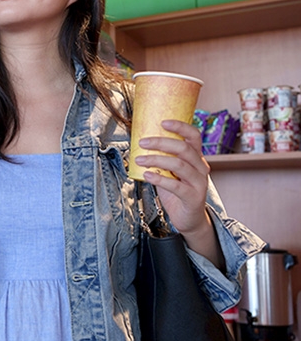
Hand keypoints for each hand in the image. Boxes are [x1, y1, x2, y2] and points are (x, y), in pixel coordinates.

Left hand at [134, 120, 223, 267]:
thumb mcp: (170, 171)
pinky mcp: (193, 197)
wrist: (188, 218)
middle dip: (161, 143)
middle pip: (184, 148)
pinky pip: (175, 185)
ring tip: (139, 159)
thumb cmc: (176, 191)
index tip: (163, 122)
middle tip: (142, 143)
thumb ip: (161, 159)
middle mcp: (201, 168)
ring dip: (156, 159)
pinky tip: (147, 175)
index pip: (194, 136)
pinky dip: (159, 178)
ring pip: (179, 165)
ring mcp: (199, 183)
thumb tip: (140, 145)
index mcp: (196, 158)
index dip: (180, 127)